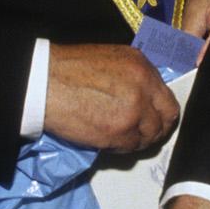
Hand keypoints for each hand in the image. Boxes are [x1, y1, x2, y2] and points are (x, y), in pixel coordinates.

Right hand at [43, 43, 178, 152]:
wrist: (44, 82)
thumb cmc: (67, 69)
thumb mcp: (109, 60)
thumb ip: (131, 78)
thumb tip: (141, 98)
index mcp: (142, 66)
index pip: (166, 97)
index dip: (160, 112)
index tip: (153, 120)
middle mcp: (144, 87)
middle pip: (166, 118)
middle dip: (156, 129)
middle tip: (143, 135)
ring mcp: (134, 110)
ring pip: (149, 136)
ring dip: (137, 140)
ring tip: (119, 137)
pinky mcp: (120, 131)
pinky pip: (130, 147)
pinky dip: (121, 148)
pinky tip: (108, 140)